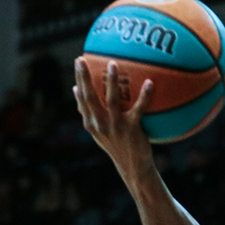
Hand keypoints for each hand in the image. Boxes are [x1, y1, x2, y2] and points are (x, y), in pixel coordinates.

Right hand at [74, 57, 154, 172]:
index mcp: (91, 123)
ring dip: (111, 81)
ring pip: (111, 100)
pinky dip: (144, 95)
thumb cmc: (116, 145)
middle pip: (89, 96)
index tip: (78, 61)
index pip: (82, 98)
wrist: (132, 166)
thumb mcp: (98, 131)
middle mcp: (99, 123)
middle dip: (85, 76)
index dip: (79, 79)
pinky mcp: (130, 129)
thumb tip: (75, 90)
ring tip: (113, 64)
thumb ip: (88, 112)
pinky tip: (149, 82)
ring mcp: (114, 126)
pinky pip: (138, 108)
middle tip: (83, 58)